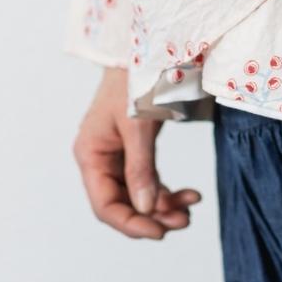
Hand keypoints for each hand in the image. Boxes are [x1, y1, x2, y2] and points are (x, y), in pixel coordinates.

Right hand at [73, 66, 201, 239]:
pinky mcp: (135, 147)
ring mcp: (117, 153)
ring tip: (191, 209)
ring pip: (138, 194)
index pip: (105, 204)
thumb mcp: (139, 125)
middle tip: (185, 221)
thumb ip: (141, 168)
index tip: (160, 233)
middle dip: (152, 216)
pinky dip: (167, 189)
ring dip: (163, 205)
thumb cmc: (138, 79)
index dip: (131, 224)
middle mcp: (100, 158)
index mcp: (91, 154)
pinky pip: (148, 179)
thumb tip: (146, 210)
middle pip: (122, 202)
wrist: (148, 49)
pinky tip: (189, 194)